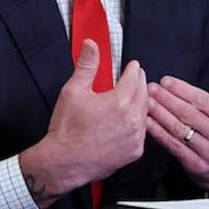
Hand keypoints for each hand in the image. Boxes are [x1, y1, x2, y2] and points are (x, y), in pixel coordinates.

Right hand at [18, 40, 147, 208]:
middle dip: (139, 82)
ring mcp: (135, 137)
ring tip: (132, 97)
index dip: (133, 69)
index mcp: (118, 102)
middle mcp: (131, 119)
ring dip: (140, 102)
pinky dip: (138, 123)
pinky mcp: (134, 152)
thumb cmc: (66, 130)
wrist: (63, 162)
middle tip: (135, 78)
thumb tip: (91, 46)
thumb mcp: (73, 91)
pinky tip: (130, 119)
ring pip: (145, 112)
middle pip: (143, 93)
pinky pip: (142, 132)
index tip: (133, 66)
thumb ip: (86, 65)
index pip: (134, 78)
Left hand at [146, 53, 208, 194]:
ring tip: (146, 102)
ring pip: (180, 130)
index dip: (182, 90)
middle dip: (167, 99)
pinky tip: (149, 124)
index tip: (166, 81)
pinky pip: (175, 147)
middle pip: (189, 114)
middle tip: (151, 89)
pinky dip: (160, 134)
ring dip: (160, 115)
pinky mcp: (198, 167)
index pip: (203, 101)